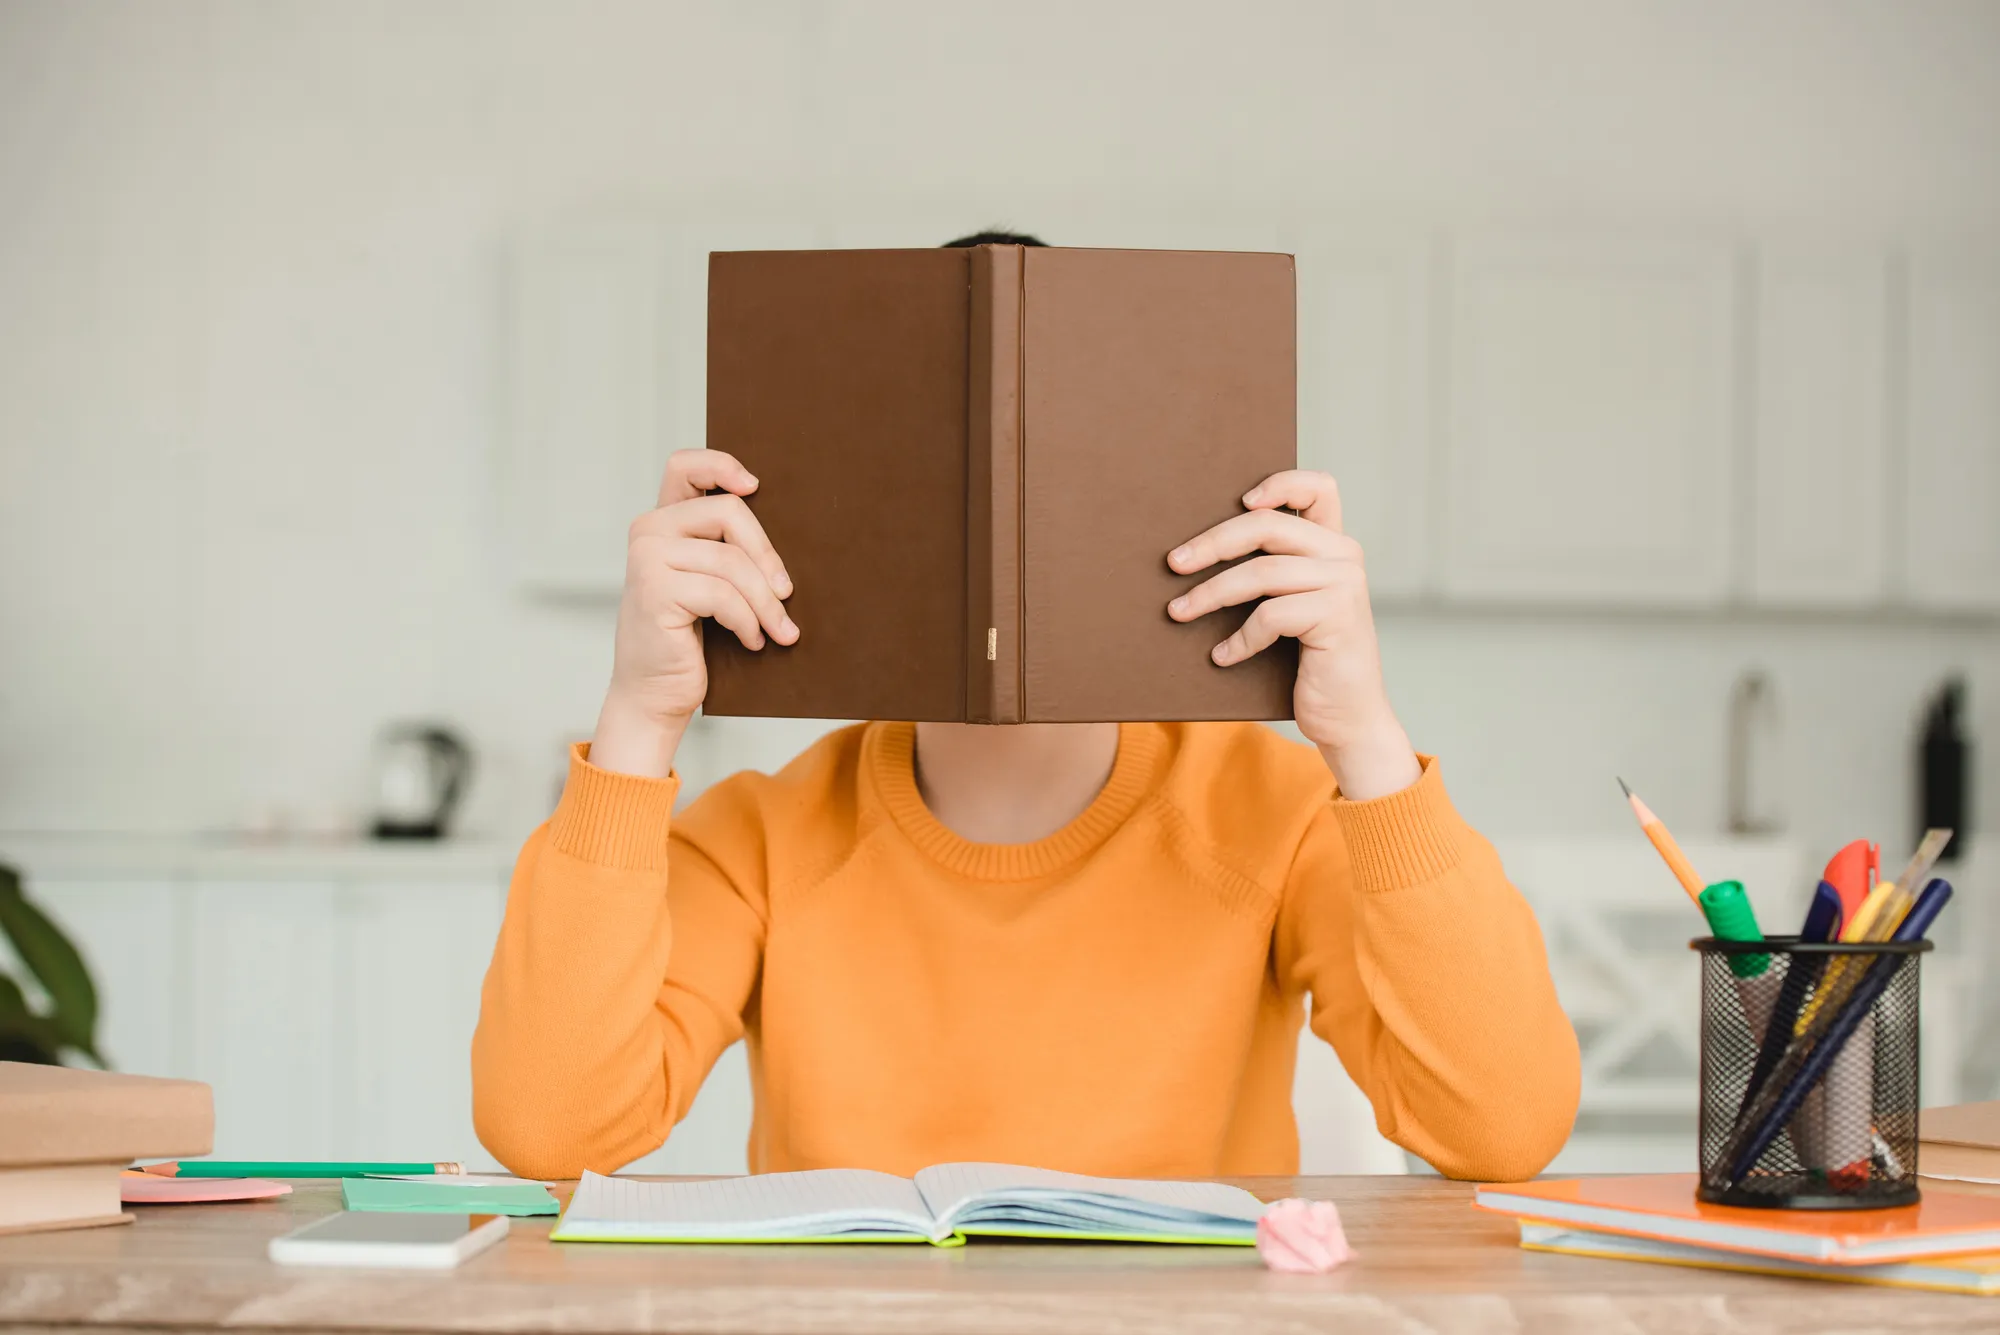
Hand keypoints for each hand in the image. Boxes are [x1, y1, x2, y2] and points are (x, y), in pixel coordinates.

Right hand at [589, 450, 797, 778]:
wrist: (654, 694)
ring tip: (779, 630)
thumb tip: (795, 531)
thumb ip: (726, 549)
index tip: (755, 486)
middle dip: (767, 556)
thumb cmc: (687, 640)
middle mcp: (648, 532)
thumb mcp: (709, 584)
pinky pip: (724, 595)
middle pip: (729, 512)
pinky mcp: (655, 591)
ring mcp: (647, 559)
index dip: (722, 464)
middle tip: (787, 593)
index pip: (684, 465)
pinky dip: (749, 622)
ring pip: (732, 562)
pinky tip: (753, 642)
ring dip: (766, 603)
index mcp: (662, 522)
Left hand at [1166, 470, 1420, 799]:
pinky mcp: (1337, 618)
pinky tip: (1222, 657)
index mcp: (1334, 545)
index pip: (1319, 488)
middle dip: (1213, 543)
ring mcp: (1344, 585)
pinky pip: (1271, 616)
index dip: (1280, 482)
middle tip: (1173, 564)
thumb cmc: (1309, 662)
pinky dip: (1239, 638)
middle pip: (1267, 526)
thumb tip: (1197, 552)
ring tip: (1179, 612)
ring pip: (1261, 573)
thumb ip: (1271, 573)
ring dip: (1211, 594)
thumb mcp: (1293, 607)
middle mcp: (1344, 556)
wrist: (1348, 718)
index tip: (1239, 499)